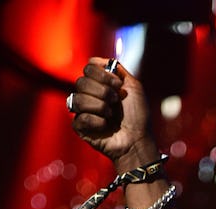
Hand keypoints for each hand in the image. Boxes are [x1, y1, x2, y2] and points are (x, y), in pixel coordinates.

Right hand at [68, 57, 155, 171]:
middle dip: (102, 91)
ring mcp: (83, 110)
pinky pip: (79, 118)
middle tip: (116, 102)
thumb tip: (99, 60)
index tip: (118, 85)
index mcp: (100, 83)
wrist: (137, 140)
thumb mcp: (133, 86)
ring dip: (99, 106)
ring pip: (78, 98)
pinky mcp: (80, 127)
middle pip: (81, 81)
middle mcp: (89, 94)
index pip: (89, 67)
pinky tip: (105, 127)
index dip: (102, 74)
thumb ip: (118, 69)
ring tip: (111, 115)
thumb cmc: (138, 116)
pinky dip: (96, 122)